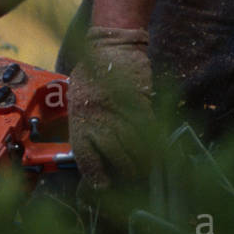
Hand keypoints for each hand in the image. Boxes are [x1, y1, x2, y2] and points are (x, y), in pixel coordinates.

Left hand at [68, 26, 153, 189]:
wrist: (110, 47)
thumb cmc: (90, 74)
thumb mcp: (77, 99)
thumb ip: (85, 124)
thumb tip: (96, 152)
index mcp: (79, 118)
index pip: (86, 156)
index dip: (95, 176)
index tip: (102, 186)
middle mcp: (98, 117)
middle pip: (117, 157)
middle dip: (126, 173)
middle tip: (132, 179)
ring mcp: (120, 111)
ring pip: (137, 148)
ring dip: (143, 162)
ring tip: (145, 168)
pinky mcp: (141, 104)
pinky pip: (149, 131)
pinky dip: (154, 143)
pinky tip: (155, 150)